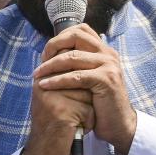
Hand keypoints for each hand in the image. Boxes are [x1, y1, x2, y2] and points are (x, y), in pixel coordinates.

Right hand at [20, 67, 94, 154]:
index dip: (79, 80)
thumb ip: (63, 78)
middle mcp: (44, 84)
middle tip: (72, 113)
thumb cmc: (54, 125)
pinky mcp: (62, 112)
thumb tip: (82, 58)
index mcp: (42, 77)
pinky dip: (88, 123)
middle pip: (83, 80)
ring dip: (87, 111)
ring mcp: (52, 97)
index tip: (75, 97)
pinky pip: (89, 111)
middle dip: (85, 99)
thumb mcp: (54, 97)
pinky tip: (74, 130)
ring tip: (73, 122)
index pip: (69, 63)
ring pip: (89, 95)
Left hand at [34, 24, 136, 154]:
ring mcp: (109, 65)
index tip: (47, 52)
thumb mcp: (90, 78)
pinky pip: (76, 76)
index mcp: (104, 51)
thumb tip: (53, 53)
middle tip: (41, 60)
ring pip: (73, 57)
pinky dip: (58, 80)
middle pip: (76, 36)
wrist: (118, 125)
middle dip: (54, 45)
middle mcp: (108, 54)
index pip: (81, 30)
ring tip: (37, 74)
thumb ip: (79, 64)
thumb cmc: (100, 104)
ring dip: (50, 65)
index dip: (60, 37)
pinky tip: (45, 85)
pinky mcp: (106, 79)